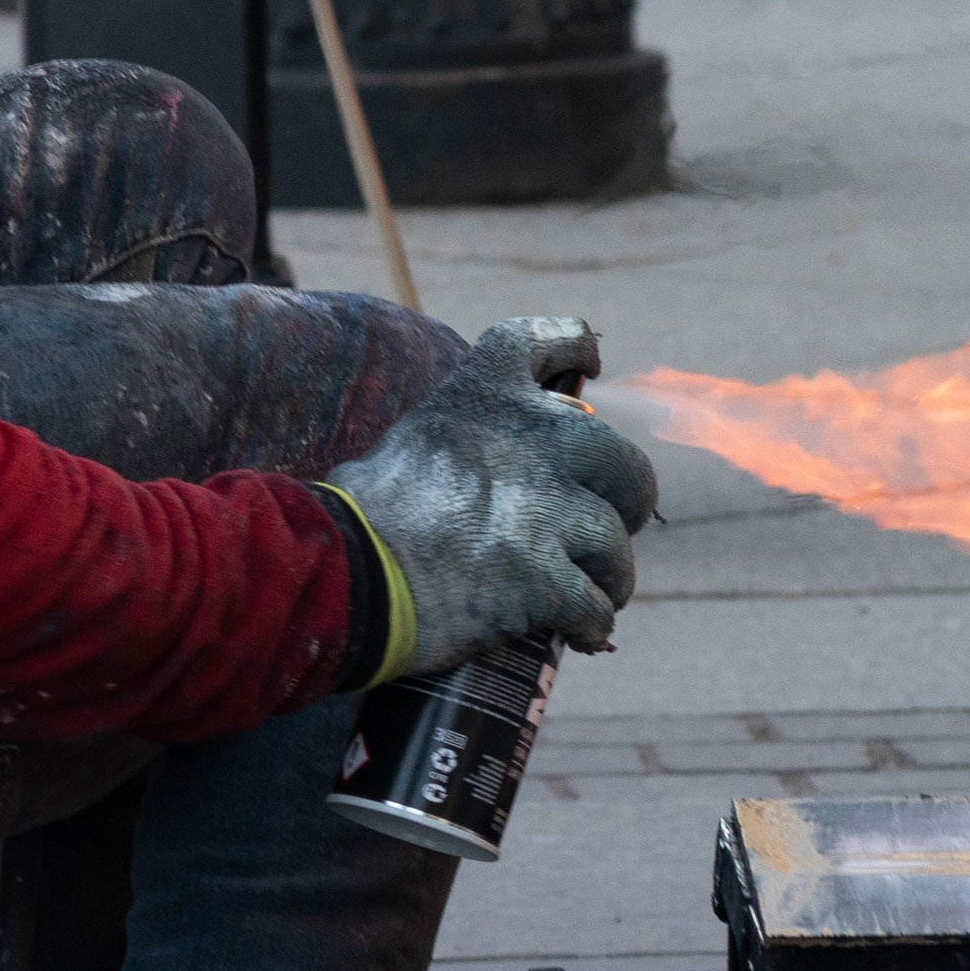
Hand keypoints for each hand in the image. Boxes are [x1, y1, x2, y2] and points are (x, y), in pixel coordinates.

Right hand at [327, 313, 658, 674]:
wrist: (344, 571)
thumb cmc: (367, 510)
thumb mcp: (421, 434)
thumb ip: (476, 434)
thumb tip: (514, 466)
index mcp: (491, 388)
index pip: (558, 336)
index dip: (580, 350)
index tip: (590, 368)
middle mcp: (533, 435)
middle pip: (623, 460)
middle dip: (626, 499)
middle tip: (607, 527)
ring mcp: (544, 506)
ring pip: (615, 543)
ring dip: (609, 574)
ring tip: (593, 594)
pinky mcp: (545, 576)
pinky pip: (598, 604)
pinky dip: (594, 623)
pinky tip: (581, 634)